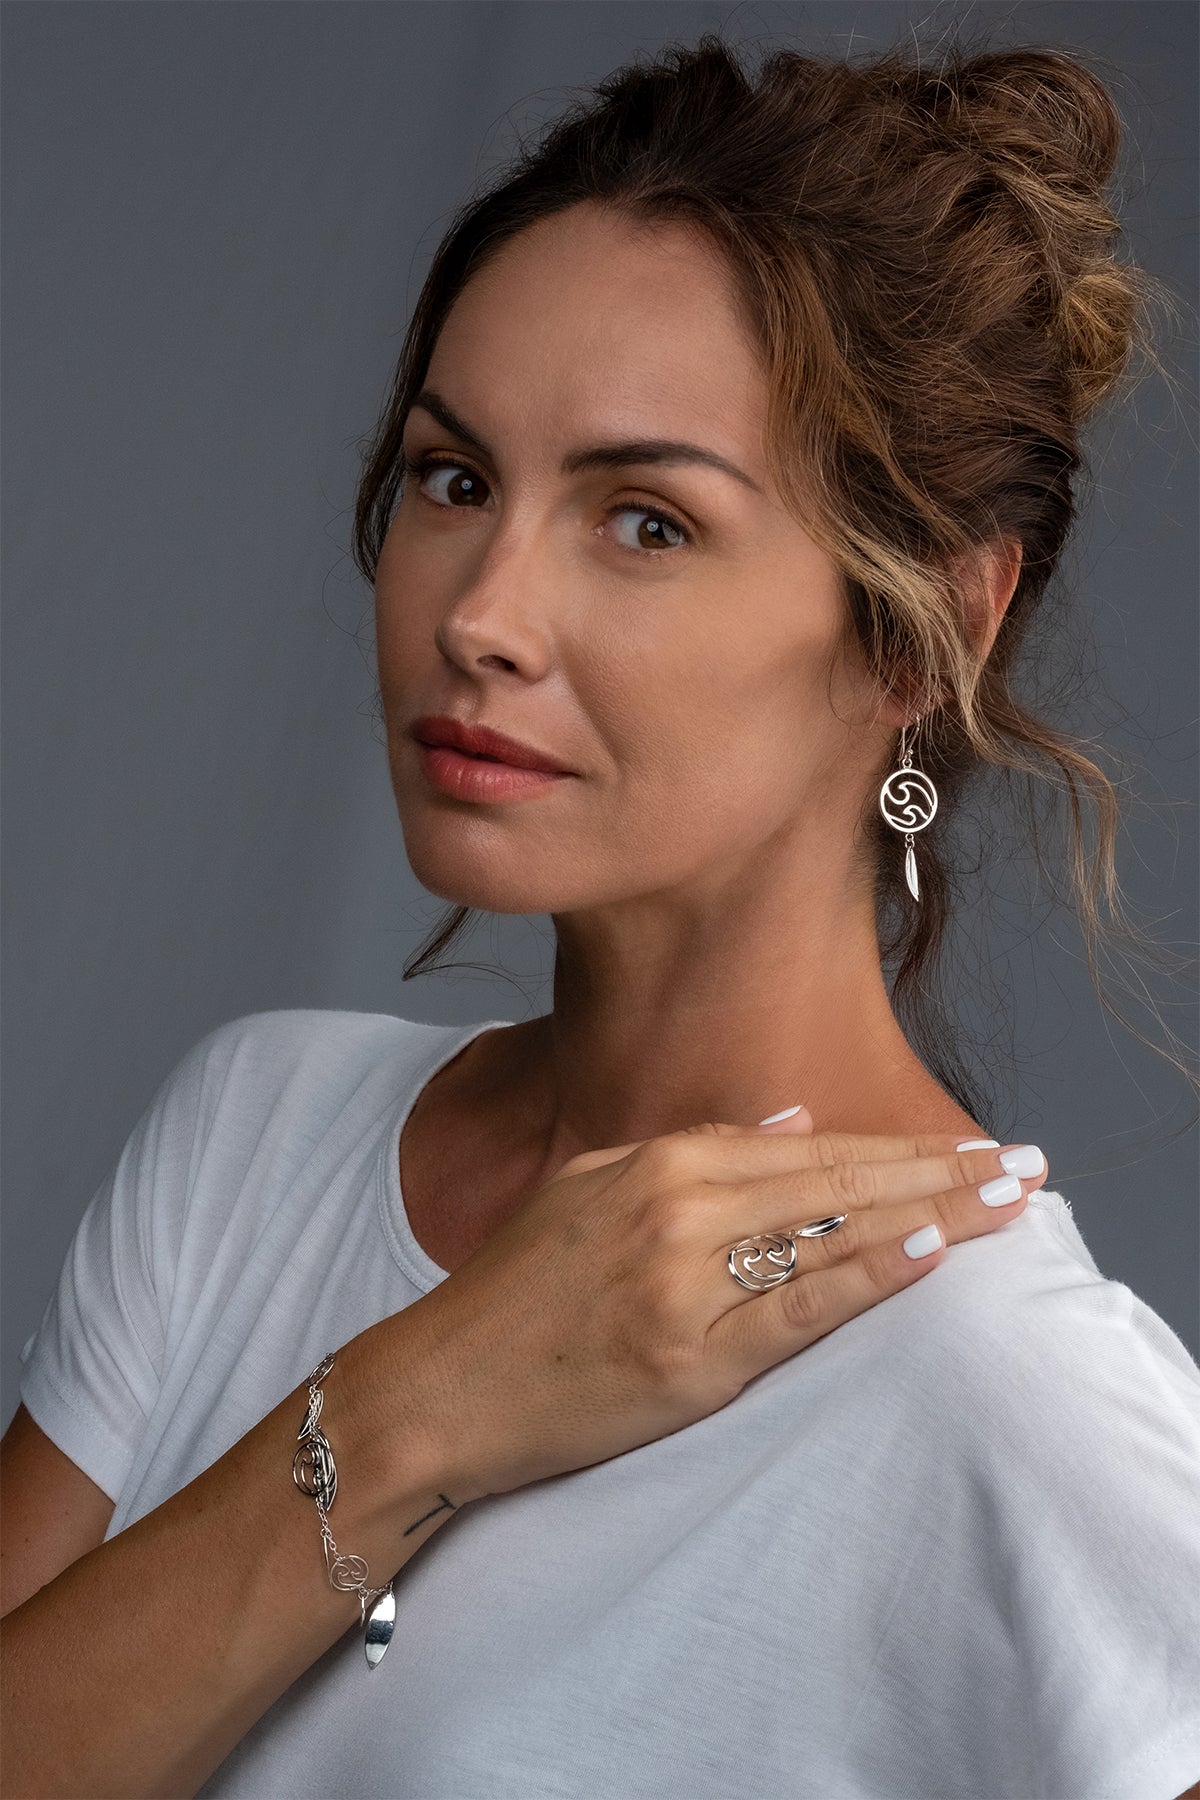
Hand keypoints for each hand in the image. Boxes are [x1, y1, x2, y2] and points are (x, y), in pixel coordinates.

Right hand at [388, 1110, 1045, 1503]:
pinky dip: (869, 1278)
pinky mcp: (686, 1360)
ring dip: (932, 1213)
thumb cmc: (512, 1294)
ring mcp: (682, 1283)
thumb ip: (694, 1149)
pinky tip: (929, 1253)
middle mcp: (676, 1208)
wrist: (438, 1387)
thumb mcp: (592, 1187)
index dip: (899, 1144)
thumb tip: (794, 1119)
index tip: (971, 1146)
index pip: (808, 1147)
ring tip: (1005, 1202)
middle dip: (941, 1170)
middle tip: (1023, 1165)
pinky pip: (798, 1310)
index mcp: (656, 1162)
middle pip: (837, 1181)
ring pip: (832, 1235)